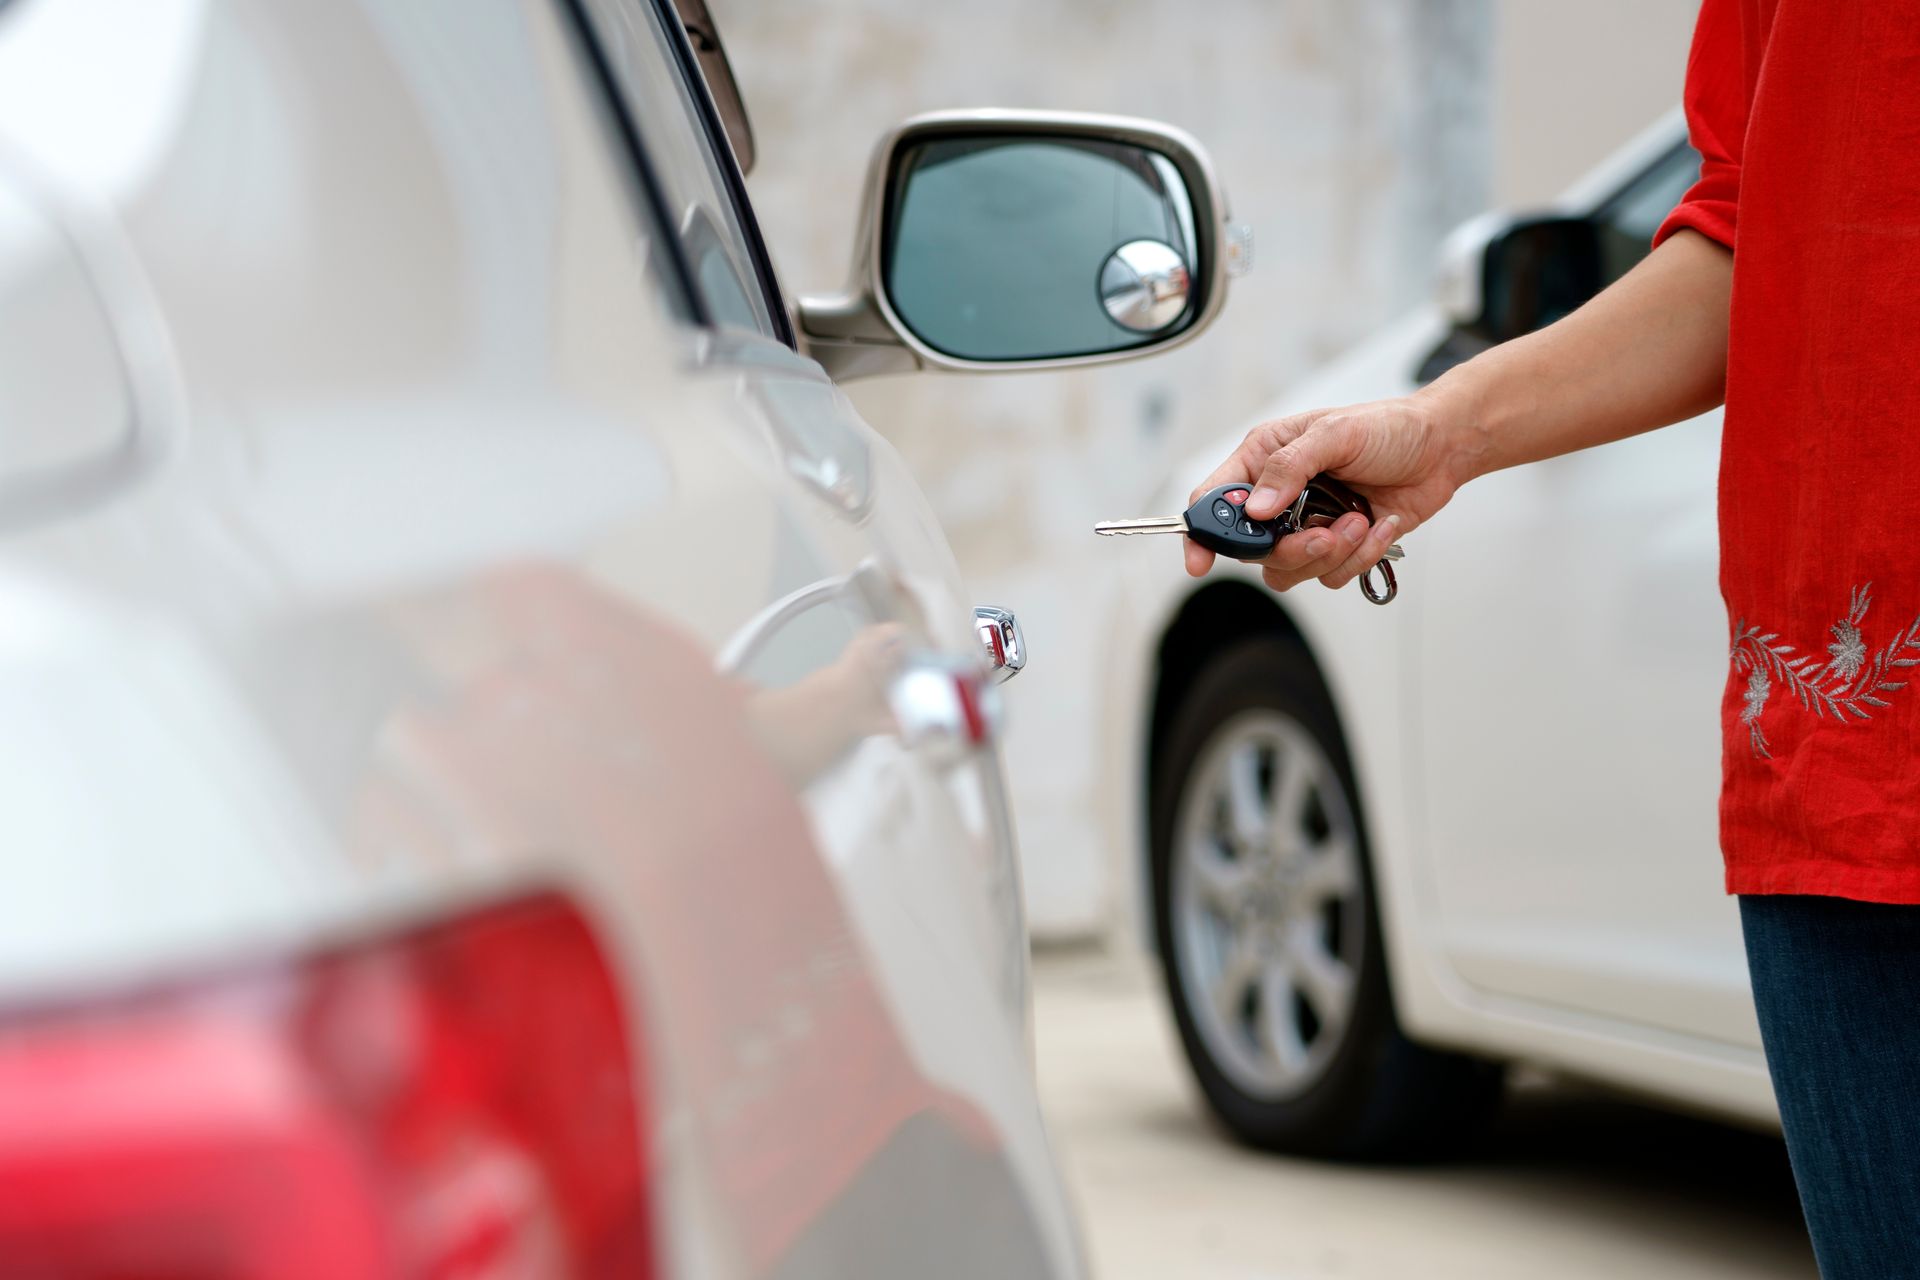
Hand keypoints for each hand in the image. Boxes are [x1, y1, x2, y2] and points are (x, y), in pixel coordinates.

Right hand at [1184, 392, 1475, 590]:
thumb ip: (1290, 467)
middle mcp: (1279, 496)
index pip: (1215, 500)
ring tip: (1359, 521)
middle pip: (1252, 548)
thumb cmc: (1389, 428)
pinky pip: (1331, 574)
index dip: (1202, 533)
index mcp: (1264, 460)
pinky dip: (1360, 555)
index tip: (1201, 560)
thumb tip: (1257, 507)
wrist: (1442, 448)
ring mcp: (1307, 525)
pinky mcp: (1338, 546)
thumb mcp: (1335, 433)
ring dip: (1330, 553)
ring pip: (1289, 569)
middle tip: (1321, 535)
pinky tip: (1380, 524)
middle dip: (1289, 549)